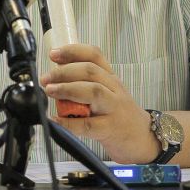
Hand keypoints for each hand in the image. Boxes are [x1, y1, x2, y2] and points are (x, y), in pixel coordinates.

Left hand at [39, 43, 160, 163]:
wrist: (144, 138)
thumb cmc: (119, 115)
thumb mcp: (108, 92)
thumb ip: (85, 83)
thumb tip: (54, 76)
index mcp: (111, 77)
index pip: (94, 55)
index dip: (72, 51)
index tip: (54, 54)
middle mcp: (114, 89)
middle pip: (90, 71)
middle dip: (64, 71)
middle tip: (46, 78)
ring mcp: (114, 108)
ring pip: (93, 91)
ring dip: (68, 89)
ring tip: (51, 91)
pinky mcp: (111, 129)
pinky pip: (89, 124)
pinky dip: (69, 122)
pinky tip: (56, 120)